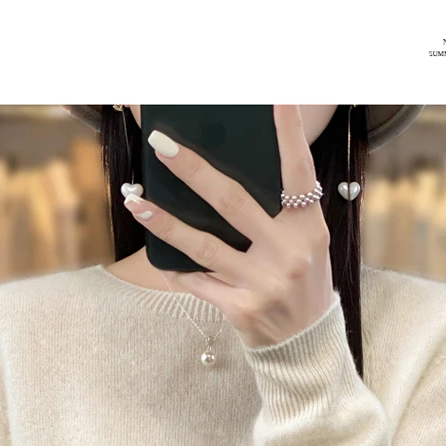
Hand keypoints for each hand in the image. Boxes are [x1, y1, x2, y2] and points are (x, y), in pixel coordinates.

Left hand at [125, 105, 335, 348]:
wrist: (306, 345)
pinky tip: (158, 258)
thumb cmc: (301, 284)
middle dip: (193, 170)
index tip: (277, 99)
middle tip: (161, 144)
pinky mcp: (241, 310)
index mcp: (309, 229)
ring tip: (136, 201)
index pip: (299, 174)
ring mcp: (262, 284)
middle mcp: (287, 253)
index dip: (290, 136)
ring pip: (204, 245)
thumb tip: (227, 179)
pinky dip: (176, 269)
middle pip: (233, 202)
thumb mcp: (306, 246)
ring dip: (165, 222)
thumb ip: (280, 214)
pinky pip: (198, 283)